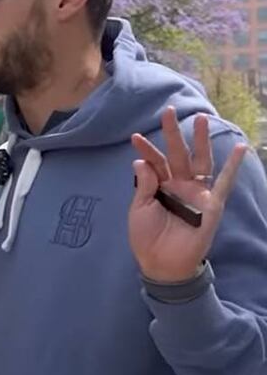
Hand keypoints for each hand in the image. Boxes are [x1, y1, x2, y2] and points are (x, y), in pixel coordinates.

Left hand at [130, 107, 246, 282]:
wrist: (162, 263)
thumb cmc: (147, 237)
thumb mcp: (139, 210)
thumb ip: (144, 185)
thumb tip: (140, 161)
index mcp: (159, 186)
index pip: (154, 162)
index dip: (146, 150)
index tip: (135, 136)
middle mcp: (178, 185)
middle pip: (177, 154)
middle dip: (173, 134)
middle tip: (168, 110)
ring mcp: (196, 192)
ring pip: (200, 161)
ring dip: (201, 141)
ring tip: (200, 120)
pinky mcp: (212, 203)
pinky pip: (224, 182)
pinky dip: (232, 166)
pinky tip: (240, 148)